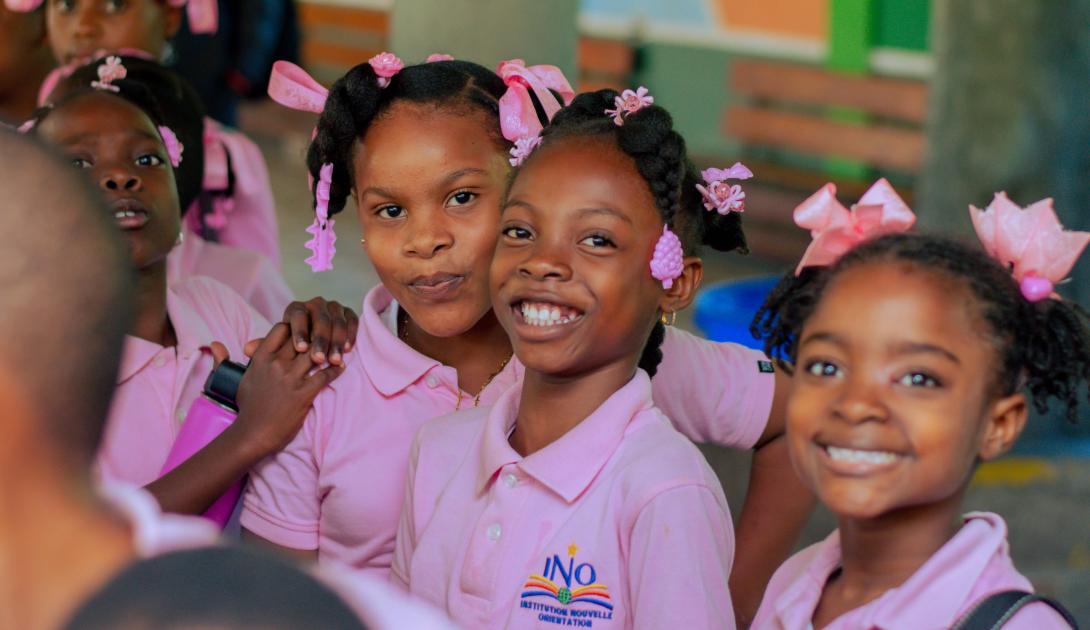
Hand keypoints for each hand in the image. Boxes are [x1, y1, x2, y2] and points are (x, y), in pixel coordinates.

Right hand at [230, 323, 343, 457]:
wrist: (254, 434)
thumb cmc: (247, 407)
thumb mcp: (237, 380)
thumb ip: (226, 360)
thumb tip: (213, 344)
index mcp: (261, 358)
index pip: (281, 328)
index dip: (295, 325)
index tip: (305, 326)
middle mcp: (276, 364)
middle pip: (302, 337)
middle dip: (315, 333)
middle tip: (328, 331)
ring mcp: (291, 378)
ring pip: (315, 353)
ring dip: (328, 349)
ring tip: (337, 347)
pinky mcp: (303, 393)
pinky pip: (324, 375)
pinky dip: (335, 369)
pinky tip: (340, 366)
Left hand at [281, 297, 359, 365]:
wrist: (313, 341)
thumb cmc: (298, 345)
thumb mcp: (288, 344)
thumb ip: (291, 346)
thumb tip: (300, 353)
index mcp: (296, 308)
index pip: (299, 316)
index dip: (300, 332)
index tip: (301, 349)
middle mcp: (316, 304)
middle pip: (321, 320)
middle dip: (321, 341)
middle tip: (319, 359)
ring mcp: (333, 307)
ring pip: (337, 322)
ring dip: (337, 342)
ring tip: (334, 360)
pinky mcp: (348, 312)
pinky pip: (352, 321)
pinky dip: (350, 335)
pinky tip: (347, 350)